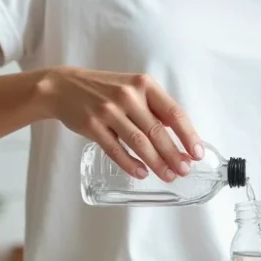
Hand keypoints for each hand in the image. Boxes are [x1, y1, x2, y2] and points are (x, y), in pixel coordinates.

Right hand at [43, 66, 202, 182]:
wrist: (63, 87)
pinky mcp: (92, 125)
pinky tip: (141, 173)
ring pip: (139, 142)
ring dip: (156, 162)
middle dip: (174, 154)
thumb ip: (154, 107)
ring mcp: (109, 110)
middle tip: (184, 170)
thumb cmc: (104, 89)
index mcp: (144, 85)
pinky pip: (115, 149)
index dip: (188, 135)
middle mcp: (128, 95)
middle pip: (157, 131)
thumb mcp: (132, 87)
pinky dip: (130, 164)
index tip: (197, 153)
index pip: (173, 112)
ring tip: (168, 175)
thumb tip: (179, 135)